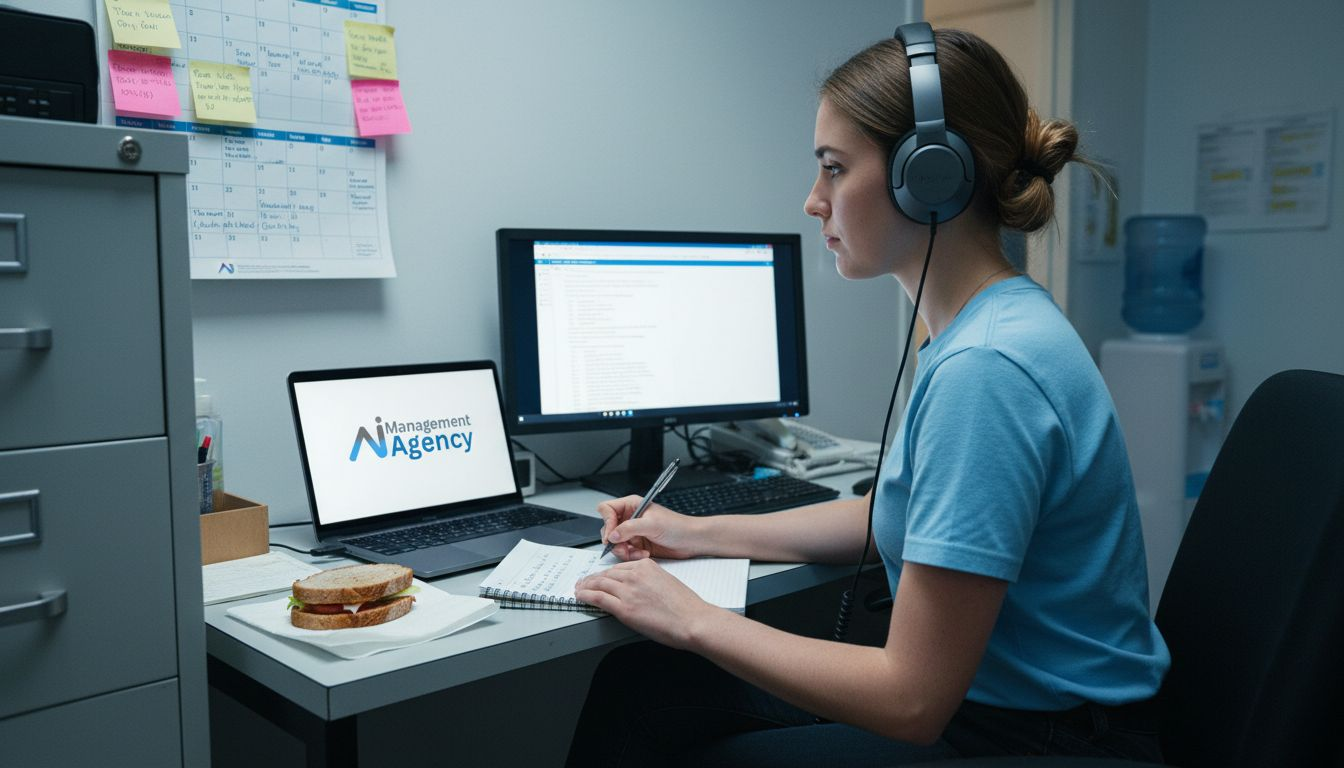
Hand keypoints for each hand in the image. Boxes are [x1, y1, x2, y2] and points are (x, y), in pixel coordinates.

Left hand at [575, 558, 715, 648]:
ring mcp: (628, 591)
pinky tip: (580, 596)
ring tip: (579, 589)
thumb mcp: (666, 582)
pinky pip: (598, 598)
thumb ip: (649, 581)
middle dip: (592, 579)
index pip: (618, 568)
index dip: (605, 574)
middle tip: (584, 583)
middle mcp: (635, 575)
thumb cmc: (685, 606)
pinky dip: (586, 596)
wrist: (692, 620)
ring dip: (585, 587)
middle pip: (606, 575)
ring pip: (599, 584)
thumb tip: (637, 589)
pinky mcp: (624, 608)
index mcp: (646, 566)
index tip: (599, 577)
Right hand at [597, 495, 700, 560]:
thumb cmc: (677, 526)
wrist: (691, 541)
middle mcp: (630, 518)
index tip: (612, 534)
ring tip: (637, 552)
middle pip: (608, 528)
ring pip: (615, 543)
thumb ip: (629, 528)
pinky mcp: (637, 545)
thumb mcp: (652, 524)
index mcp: (632, 505)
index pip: (607, 509)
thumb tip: (612, 535)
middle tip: (623, 547)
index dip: (607, 521)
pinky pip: (625, 552)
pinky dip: (631, 556)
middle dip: (615, 541)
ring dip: (624, 551)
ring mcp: (633, 532)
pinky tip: (644, 554)